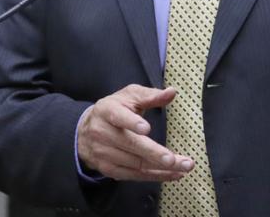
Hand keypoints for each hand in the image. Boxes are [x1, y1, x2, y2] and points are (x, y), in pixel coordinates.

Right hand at [77, 84, 193, 181]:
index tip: (146, 128)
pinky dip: (155, 176)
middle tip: (174, 159)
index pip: (119, 116)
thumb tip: (172, 92)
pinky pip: (134, 176)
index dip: (132, 122)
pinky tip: (173, 173)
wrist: (86, 131)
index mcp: (107, 110)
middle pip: (131, 144)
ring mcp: (104, 153)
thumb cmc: (115, 109)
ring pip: (135, 163)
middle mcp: (102, 133)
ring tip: (183, 167)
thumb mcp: (129, 96)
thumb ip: (150, 95)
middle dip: (154, 153)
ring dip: (161, 168)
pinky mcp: (109, 169)